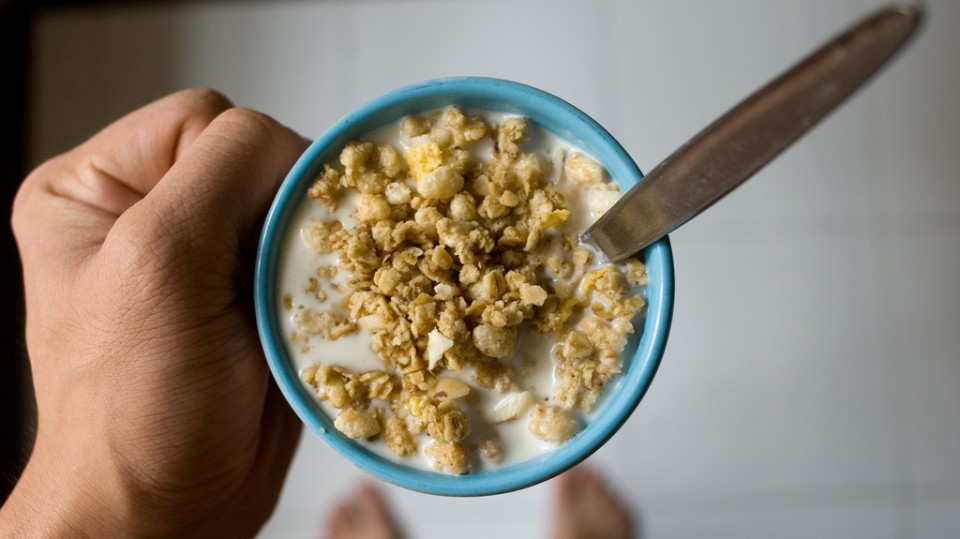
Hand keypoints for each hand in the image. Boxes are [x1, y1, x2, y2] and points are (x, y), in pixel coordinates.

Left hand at [3, 89, 305, 536]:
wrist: (167, 510)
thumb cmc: (133, 410)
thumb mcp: (157, 262)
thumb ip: (221, 171)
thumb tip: (299, 145)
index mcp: (97, 189)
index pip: (202, 121)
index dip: (246, 163)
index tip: (253, 234)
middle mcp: (151, 215)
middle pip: (255, 162)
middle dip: (282, 213)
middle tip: (272, 277)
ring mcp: (207, 259)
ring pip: (293, 211)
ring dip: (309, 253)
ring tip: (288, 306)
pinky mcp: (253, 298)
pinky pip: (311, 259)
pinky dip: (326, 284)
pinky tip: (306, 321)